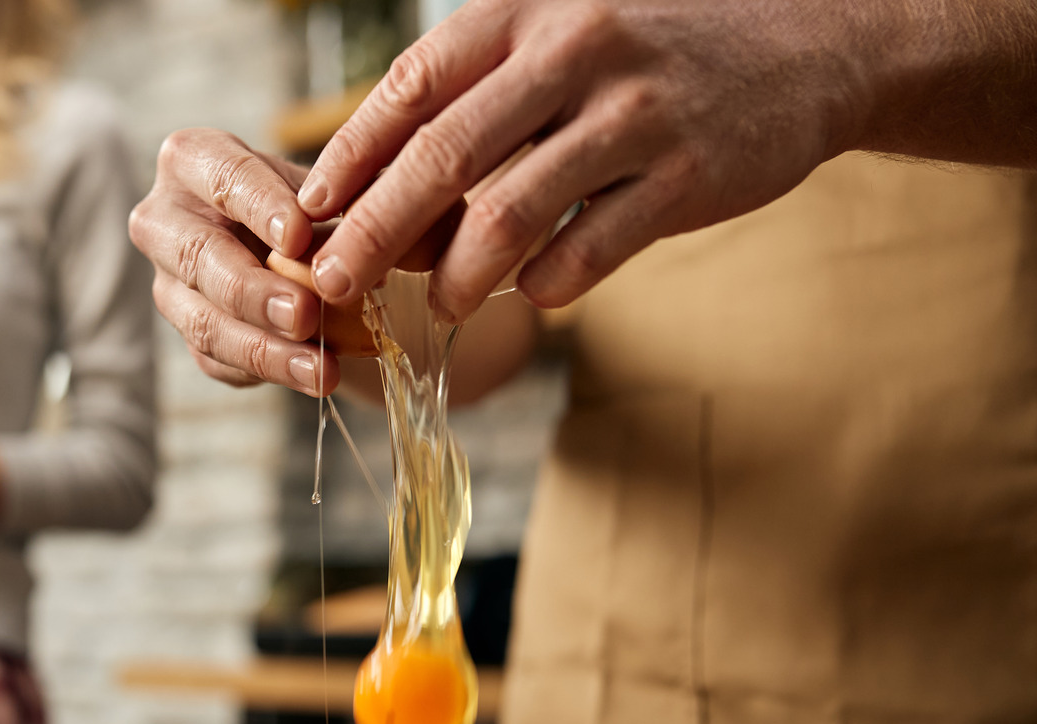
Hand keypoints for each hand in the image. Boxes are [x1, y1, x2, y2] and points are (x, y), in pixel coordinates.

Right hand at [129, 128, 340, 395]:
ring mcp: (169, 282)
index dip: (259, 207)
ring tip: (319, 367)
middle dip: (254, 290)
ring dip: (263, 348)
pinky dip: (267, 371)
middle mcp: (165, 219)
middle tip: (305, 313)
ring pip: (203, 320)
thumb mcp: (329, 184)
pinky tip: (310, 378)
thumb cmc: (311, 200)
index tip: (298, 236)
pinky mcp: (187, 332)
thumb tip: (370, 247)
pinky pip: (217, 360)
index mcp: (193, 160)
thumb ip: (346, 203)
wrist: (300, 247)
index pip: (222, 178)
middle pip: (198, 256)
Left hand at [297, 0, 875, 320]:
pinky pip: (590, 251)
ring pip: (511, 214)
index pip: (411, 88)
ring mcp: (634, 117)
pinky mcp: (687, 177)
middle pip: (444, 156)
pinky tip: (536, 292)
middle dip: (375, 230)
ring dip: (460, 274)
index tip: (310, 212)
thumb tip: (376, 186)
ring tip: (441, 304)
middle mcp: (575, 54)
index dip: (351, 156)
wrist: (803, 45)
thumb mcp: (559, 36)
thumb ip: (478, 97)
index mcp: (527, 16)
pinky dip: (548, 285)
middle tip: (331, 283)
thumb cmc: (648, 53)